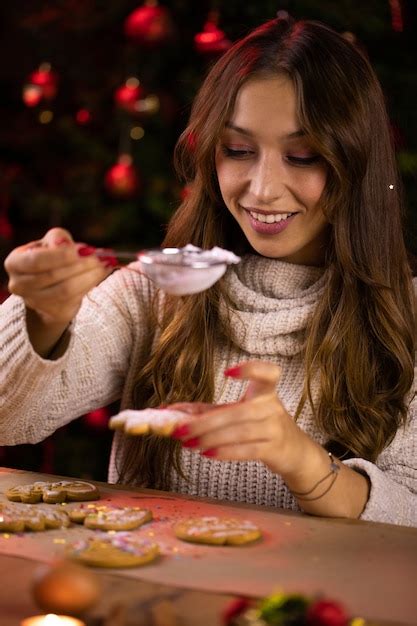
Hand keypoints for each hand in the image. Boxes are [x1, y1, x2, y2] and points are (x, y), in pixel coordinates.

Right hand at [4, 227, 110, 326]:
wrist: (50, 286)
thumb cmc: (51, 259)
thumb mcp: (51, 243)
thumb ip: (58, 238)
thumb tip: (67, 243)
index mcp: (15, 263)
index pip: (37, 260)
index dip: (61, 255)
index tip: (84, 249)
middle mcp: (20, 285)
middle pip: (53, 275)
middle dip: (80, 265)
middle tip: (100, 257)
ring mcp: (35, 302)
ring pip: (66, 289)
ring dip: (89, 276)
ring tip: (104, 265)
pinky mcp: (53, 312)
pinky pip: (75, 298)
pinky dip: (91, 284)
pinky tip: (101, 274)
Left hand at [170, 360, 313, 477]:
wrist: (294, 451)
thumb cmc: (260, 425)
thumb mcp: (237, 412)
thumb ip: (205, 410)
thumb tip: (169, 411)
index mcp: (265, 391)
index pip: (267, 373)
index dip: (250, 369)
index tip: (228, 373)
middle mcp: (272, 406)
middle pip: (238, 411)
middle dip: (205, 422)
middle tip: (179, 428)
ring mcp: (275, 428)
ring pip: (240, 432)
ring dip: (210, 438)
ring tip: (188, 442)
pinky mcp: (273, 449)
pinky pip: (247, 450)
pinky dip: (225, 452)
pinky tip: (207, 453)